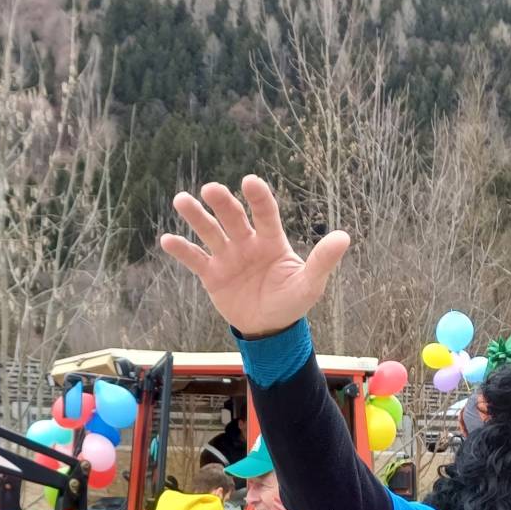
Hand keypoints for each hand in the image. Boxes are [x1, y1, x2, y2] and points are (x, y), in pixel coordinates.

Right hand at [158, 175, 351, 337]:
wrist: (269, 327)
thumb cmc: (292, 301)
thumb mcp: (310, 283)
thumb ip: (322, 260)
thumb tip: (344, 237)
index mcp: (271, 240)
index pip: (265, 213)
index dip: (258, 197)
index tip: (249, 182)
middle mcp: (247, 242)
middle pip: (232, 217)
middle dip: (222, 202)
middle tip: (210, 189)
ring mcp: (227, 256)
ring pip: (209, 231)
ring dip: (195, 216)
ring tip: (181, 200)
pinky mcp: (211, 274)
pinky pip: (194, 259)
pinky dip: (181, 250)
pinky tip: (167, 239)